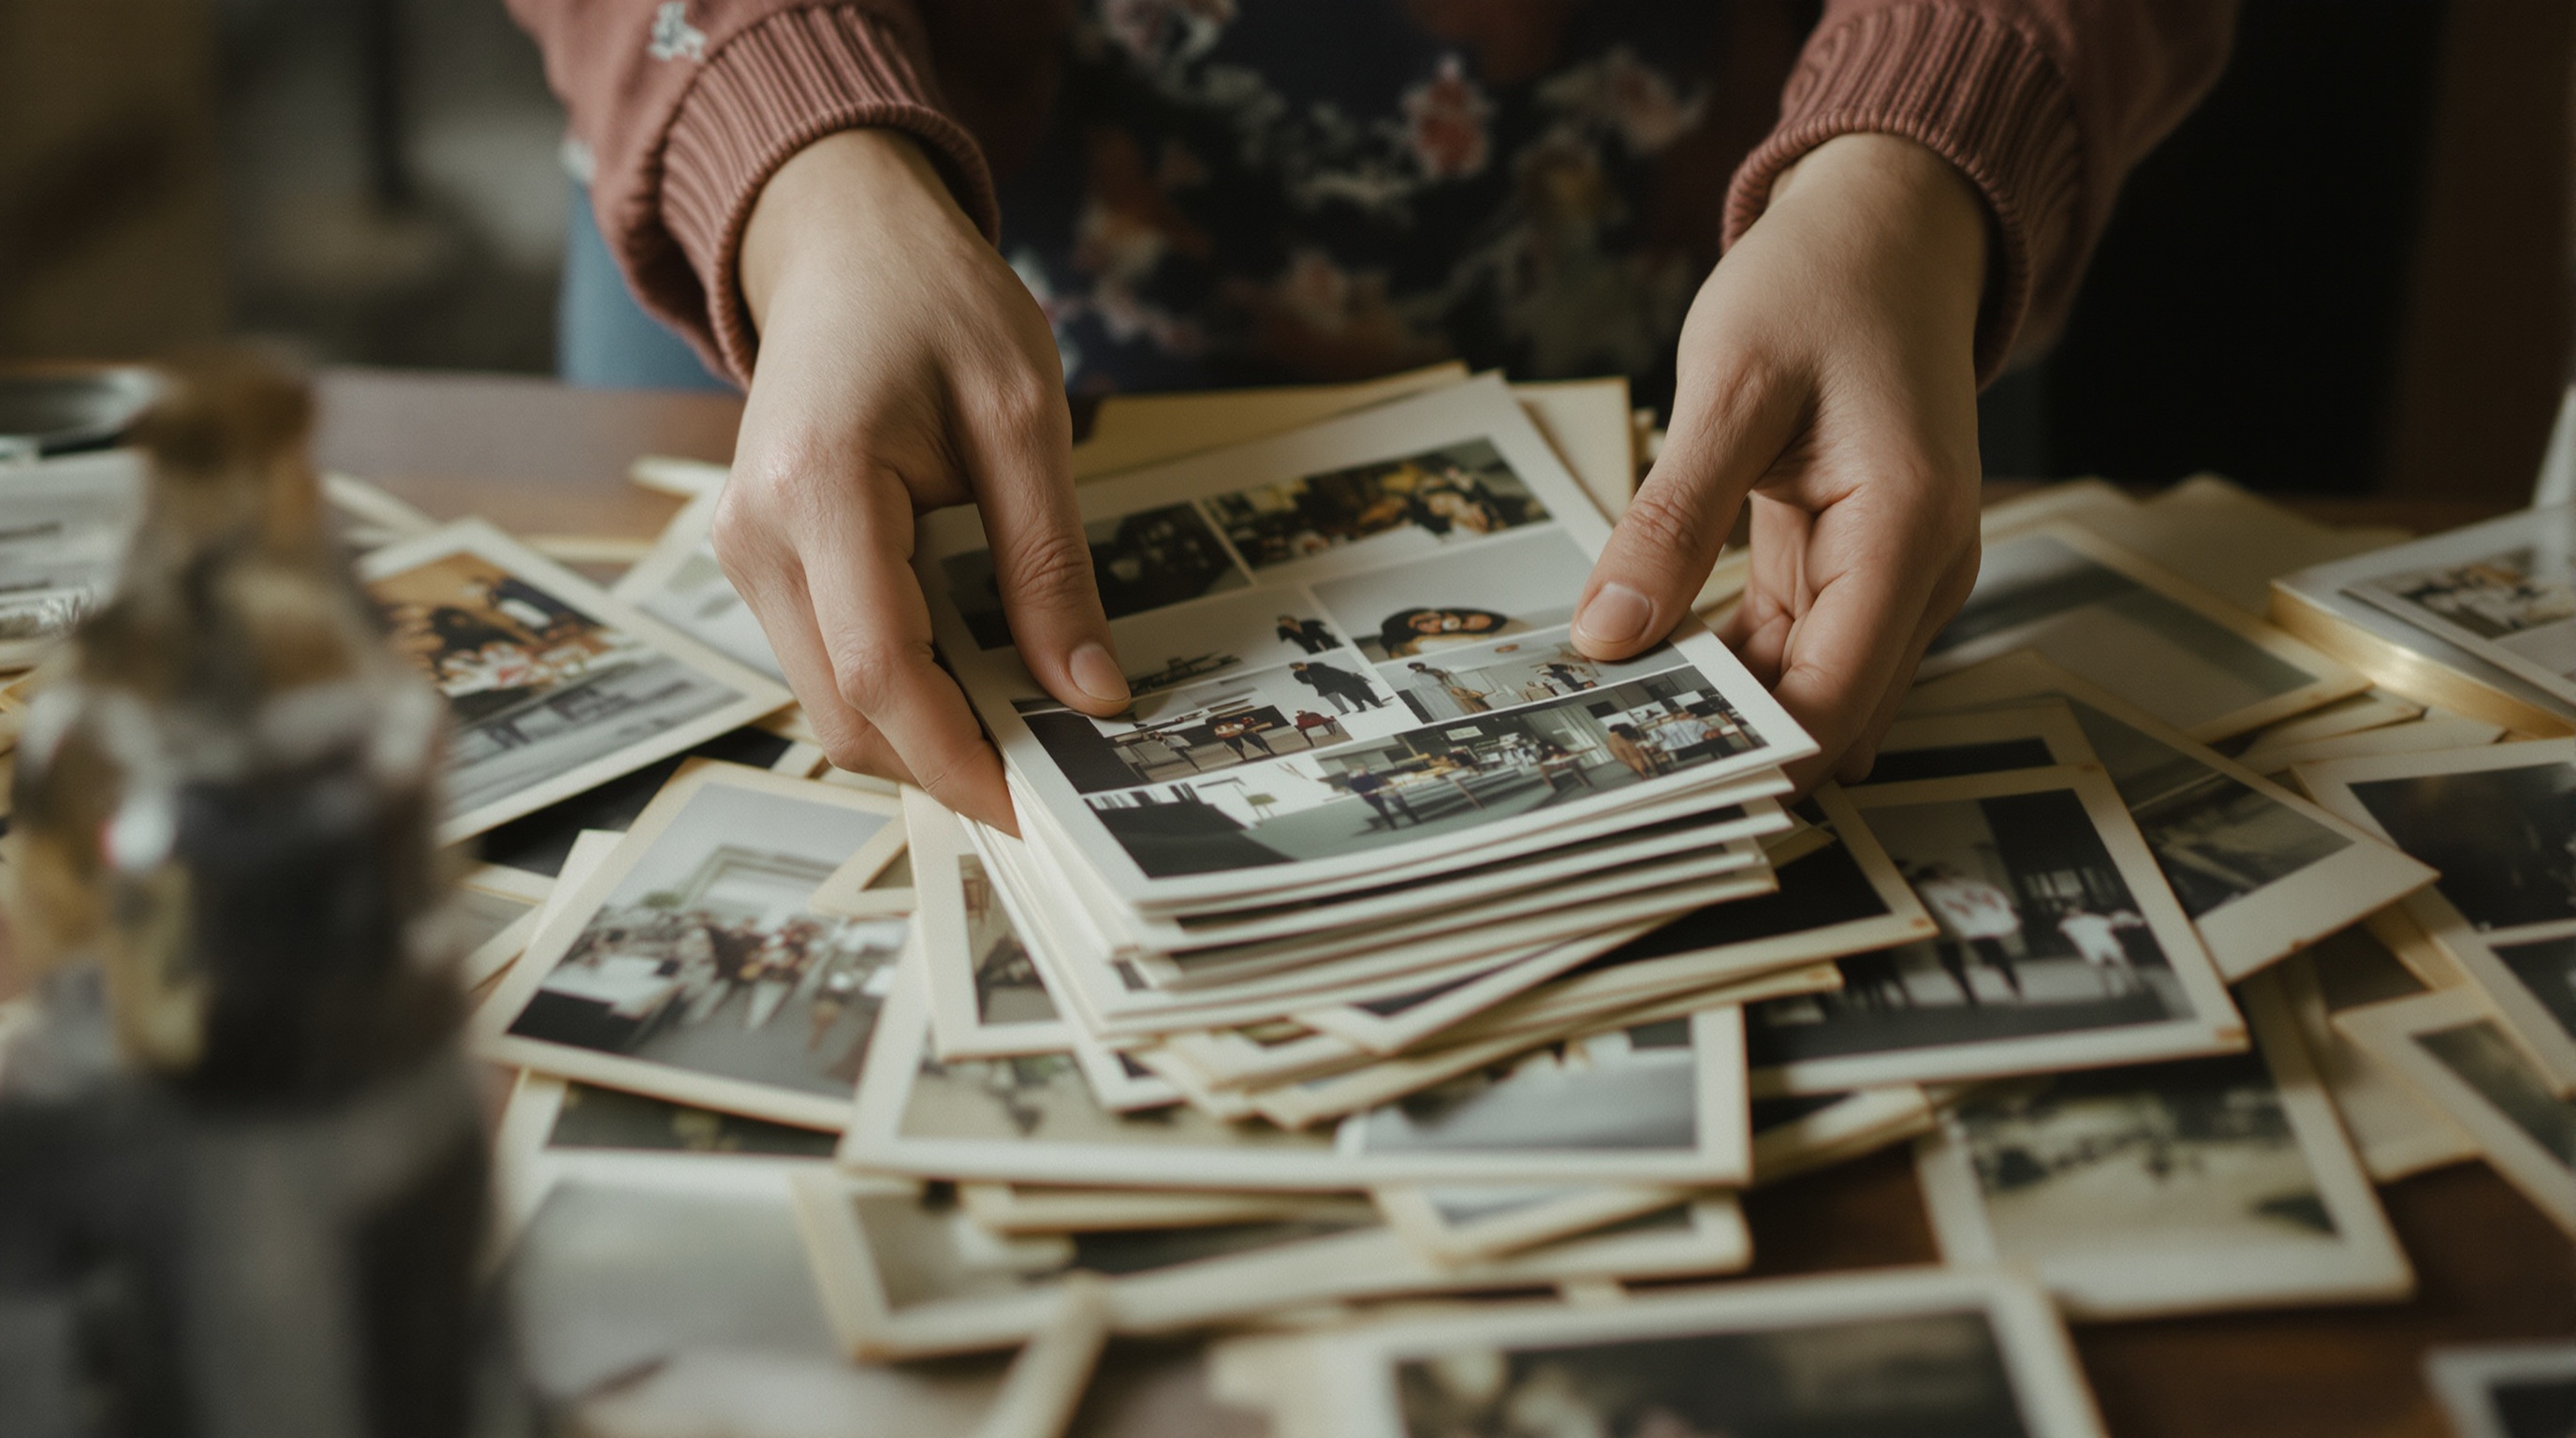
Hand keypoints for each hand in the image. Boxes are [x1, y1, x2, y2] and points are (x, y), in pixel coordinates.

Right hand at [722, 130, 1128, 833]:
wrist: (844, 247)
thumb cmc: (935, 305)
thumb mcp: (1024, 417)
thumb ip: (1050, 564)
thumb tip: (1088, 692)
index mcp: (817, 485)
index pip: (879, 669)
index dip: (956, 757)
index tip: (1031, 808)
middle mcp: (756, 535)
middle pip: (844, 711)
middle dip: (943, 763)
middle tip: (1051, 779)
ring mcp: (744, 554)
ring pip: (829, 701)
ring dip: (921, 732)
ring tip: (1024, 725)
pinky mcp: (758, 562)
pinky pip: (826, 661)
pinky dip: (898, 690)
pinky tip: (973, 673)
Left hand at [1569, 133, 1987, 786]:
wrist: (1891, 229)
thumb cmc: (1822, 285)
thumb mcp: (1728, 388)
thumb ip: (1671, 518)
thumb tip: (1609, 632)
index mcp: (1905, 530)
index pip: (1833, 700)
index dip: (1749, 756)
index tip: (1649, 782)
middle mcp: (1918, 572)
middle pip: (1826, 711)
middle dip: (1728, 747)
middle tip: (1605, 774)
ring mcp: (1891, 575)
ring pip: (1806, 686)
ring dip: (1722, 712)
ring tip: (1609, 736)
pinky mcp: (1853, 566)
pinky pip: (1792, 646)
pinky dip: (1729, 666)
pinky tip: (1649, 675)